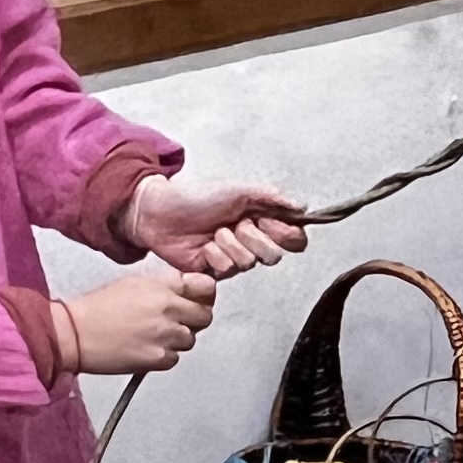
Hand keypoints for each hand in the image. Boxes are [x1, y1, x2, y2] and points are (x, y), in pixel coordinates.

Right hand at [53, 266, 216, 374]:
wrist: (75, 333)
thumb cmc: (97, 307)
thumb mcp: (133, 283)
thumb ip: (163, 286)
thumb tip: (185, 290)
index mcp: (163, 287)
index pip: (205, 287)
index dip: (205, 295)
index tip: (199, 299)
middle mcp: (169, 309)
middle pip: (204, 317)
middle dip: (194, 320)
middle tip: (177, 323)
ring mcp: (165, 336)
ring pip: (190, 340)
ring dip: (177, 340)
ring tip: (153, 337)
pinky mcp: (158, 359)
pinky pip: (175, 358)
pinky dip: (164, 356)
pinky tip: (145, 349)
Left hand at [128, 175, 309, 276]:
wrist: (161, 213)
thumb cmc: (196, 197)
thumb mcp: (239, 190)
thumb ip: (273, 198)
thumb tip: (301, 208)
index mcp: (261, 219)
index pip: (292, 237)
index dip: (287, 234)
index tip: (269, 222)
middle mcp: (251, 240)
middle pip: (274, 255)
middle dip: (254, 238)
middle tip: (235, 224)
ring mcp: (234, 257)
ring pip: (249, 262)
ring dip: (229, 244)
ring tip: (213, 232)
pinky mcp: (216, 272)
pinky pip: (227, 270)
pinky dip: (214, 255)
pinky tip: (202, 247)